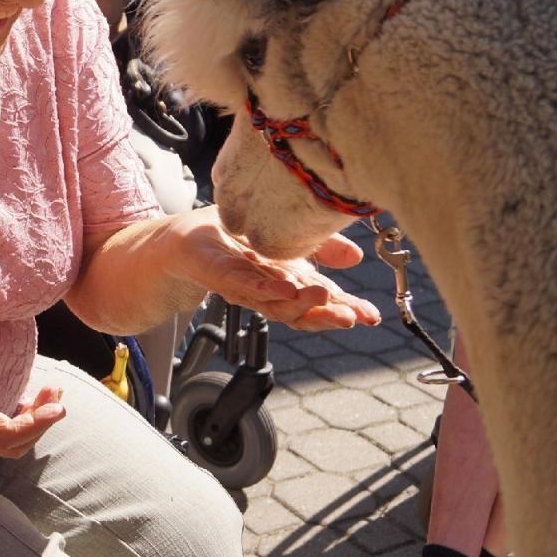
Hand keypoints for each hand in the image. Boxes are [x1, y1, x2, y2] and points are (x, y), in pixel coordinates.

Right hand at [0, 329, 64, 457]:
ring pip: (9, 442)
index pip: (2, 433)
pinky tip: (34, 399)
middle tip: (58, 393)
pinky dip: (25, 421)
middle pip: (12, 444)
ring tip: (53, 393)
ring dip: (36, 423)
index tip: (57, 408)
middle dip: (42, 424)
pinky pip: (2, 433)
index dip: (33, 425)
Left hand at [167, 207, 380, 330]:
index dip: (346, 307)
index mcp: (288, 281)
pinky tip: (283, 289)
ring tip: (323, 298)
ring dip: (301, 303)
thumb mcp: (286, 239)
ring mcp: (245, 286)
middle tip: (351, 317)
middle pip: (301, 309)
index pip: (321, 299)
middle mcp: (269, 289)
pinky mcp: (221, 275)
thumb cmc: (234, 241)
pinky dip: (264, 289)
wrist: (184, 240)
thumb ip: (321, 248)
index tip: (372, 316)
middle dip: (326, 314)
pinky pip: (245, 285)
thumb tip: (357, 258)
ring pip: (275, 303)